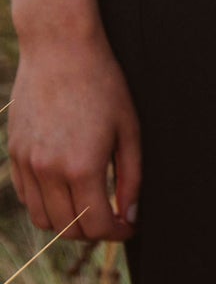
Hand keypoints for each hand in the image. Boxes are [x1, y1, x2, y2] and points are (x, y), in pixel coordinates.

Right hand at [6, 30, 140, 240]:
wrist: (59, 50)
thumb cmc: (103, 86)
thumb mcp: (130, 132)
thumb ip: (132, 180)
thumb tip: (130, 215)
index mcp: (82, 166)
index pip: (97, 224)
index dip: (117, 233)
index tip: (130, 227)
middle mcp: (48, 169)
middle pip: (68, 229)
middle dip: (95, 232)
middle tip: (113, 220)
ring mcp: (26, 162)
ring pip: (43, 218)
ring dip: (68, 223)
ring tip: (91, 209)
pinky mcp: (14, 152)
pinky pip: (26, 196)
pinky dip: (46, 205)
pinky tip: (67, 193)